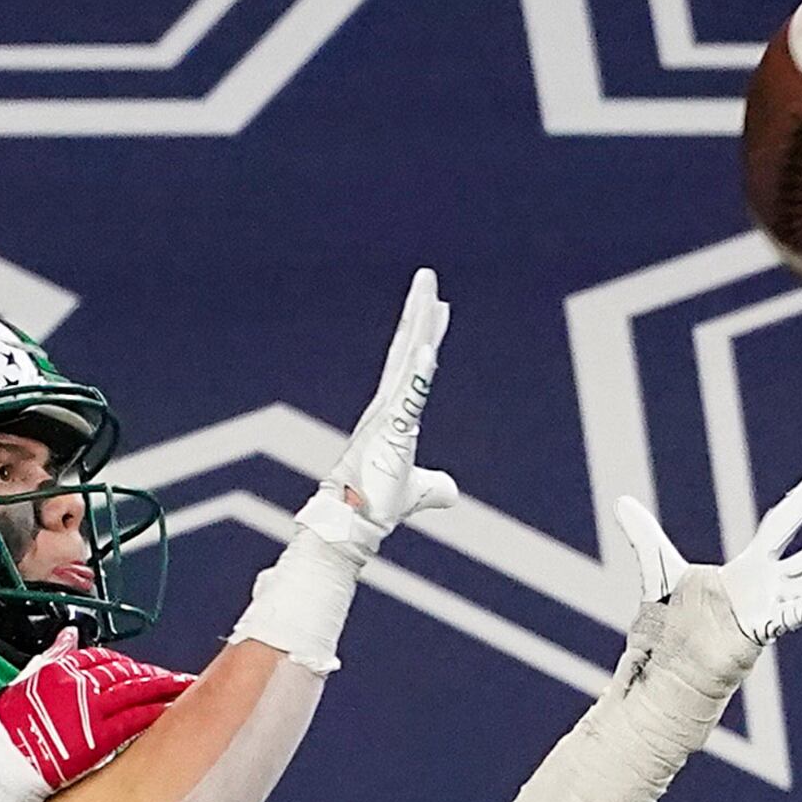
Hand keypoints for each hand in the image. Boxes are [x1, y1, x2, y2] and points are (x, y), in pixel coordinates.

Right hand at [0, 628, 196, 791]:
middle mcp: (73, 684)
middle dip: (151, 674)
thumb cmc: (0, 737)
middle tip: (174, 678)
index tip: (140, 669)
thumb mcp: (20, 685)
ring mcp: (86, 709)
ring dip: (162, 688)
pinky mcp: (96, 737)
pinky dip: (153, 712)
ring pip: (134, 691)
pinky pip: (133, 719)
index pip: (100, 658)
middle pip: (123, 672)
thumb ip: (50, 659)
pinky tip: (169, 711)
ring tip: (183, 688)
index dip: (125, 663)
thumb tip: (69, 636)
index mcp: (55, 670)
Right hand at [301, 268, 459, 557]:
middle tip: (428, 277)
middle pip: (408, 348)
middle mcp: (387, 406)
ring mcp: (387, 414)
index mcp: (392, 414)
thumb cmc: (375, 508)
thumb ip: (433, 486)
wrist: (350, 524)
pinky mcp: (390, 431)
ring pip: (408, 359)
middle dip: (419, 312)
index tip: (437, 306)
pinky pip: (408, 394)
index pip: (411, 365)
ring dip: (420, 324)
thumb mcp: (414, 491)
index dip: (424, 334)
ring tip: (430, 289)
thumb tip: (451, 492)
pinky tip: (431, 345)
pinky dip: (419, 371)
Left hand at [616, 467, 801, 659]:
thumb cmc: (671, 626)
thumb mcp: (658, 570)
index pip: (781, 526)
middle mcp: (769, 587)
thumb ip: (645, 537)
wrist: (668, 670)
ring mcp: (771, 610)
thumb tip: (622, 502)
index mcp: (749, 569)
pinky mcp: (762, 631)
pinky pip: (797, 614)